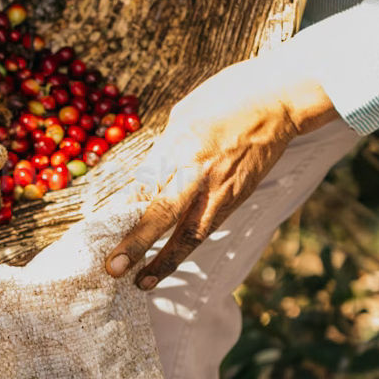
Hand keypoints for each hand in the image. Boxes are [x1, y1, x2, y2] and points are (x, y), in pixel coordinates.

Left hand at [106, 54, 336, 289]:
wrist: (278, 103)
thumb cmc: (228, 97)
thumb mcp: (185, 113)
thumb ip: (166, 146)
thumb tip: (149, 173)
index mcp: (181, 142)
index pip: (145, 184)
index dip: (122, 210)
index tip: (100, 230)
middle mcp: (200, 170)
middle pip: (163, 213)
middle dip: (137, 243)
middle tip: (113, 268)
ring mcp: (221, 187)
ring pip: (190, 233)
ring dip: (165, 260)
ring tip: (143, 281)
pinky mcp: (238, 197)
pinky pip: (207, 226)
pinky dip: (187, 245)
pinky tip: (172, 258)